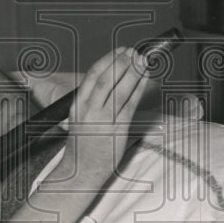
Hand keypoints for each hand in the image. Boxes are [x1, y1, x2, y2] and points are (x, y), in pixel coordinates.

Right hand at [63, 47, 149, 186]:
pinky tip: (145, 79)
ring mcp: (103, 119)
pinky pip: (130, 103)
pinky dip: (139, 88)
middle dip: (122, 62)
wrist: (80, 171)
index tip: (119, 51)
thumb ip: (92, 101)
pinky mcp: (117, 129)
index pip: (93, 75)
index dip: (108, 60)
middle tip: (133, 52)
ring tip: (142, 61)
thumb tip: (112, 82)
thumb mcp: (80, 118)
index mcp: (78, 104)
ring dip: (133, 71)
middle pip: (107, 78)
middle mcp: (88, 109)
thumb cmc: (83, 145)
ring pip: (119, 88)